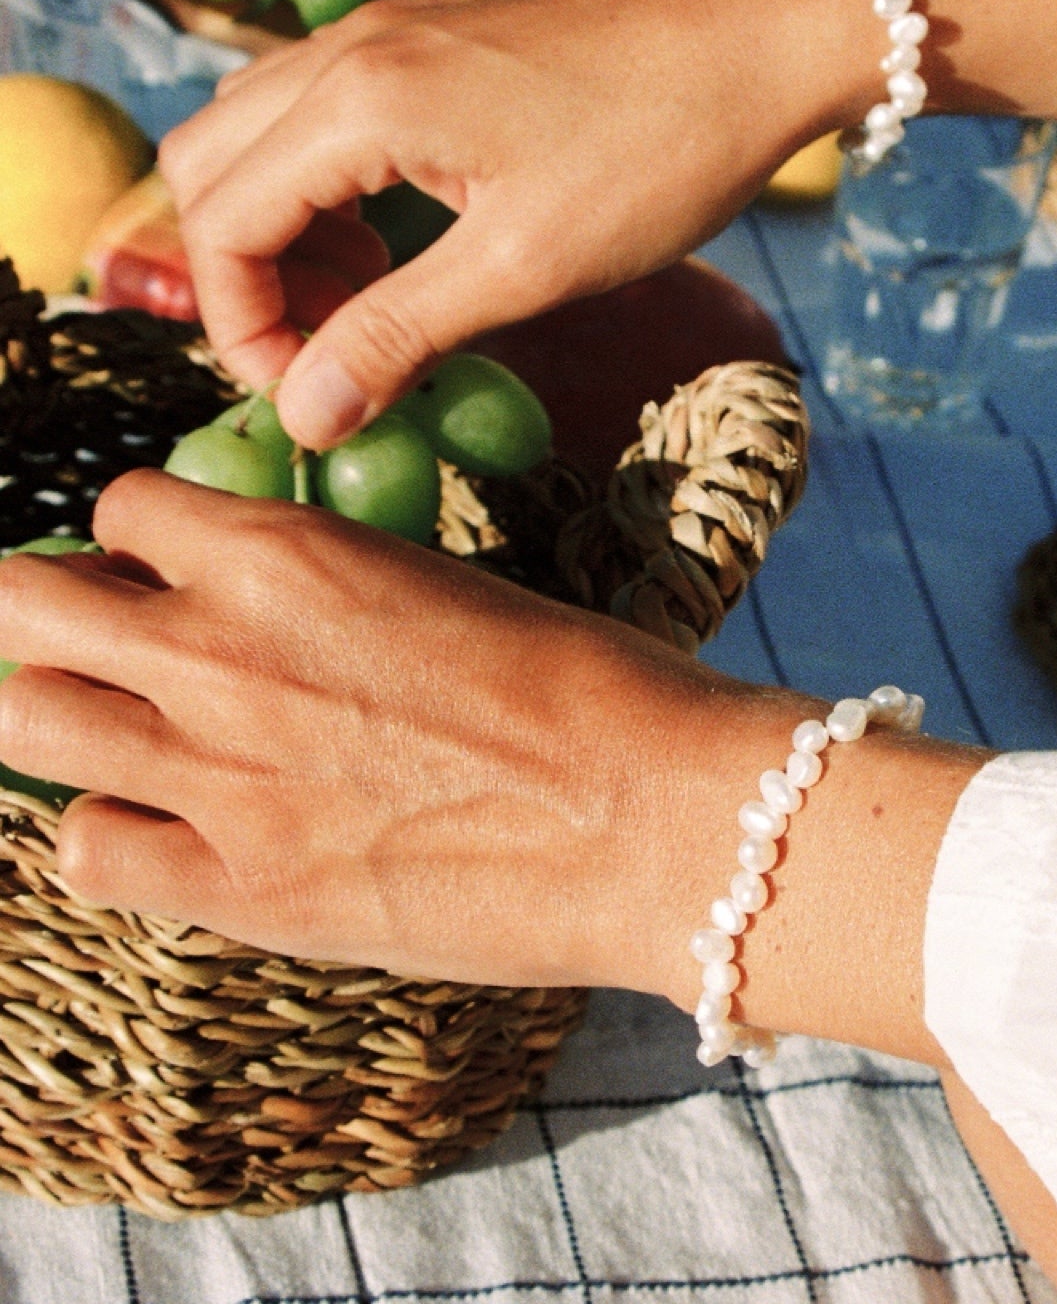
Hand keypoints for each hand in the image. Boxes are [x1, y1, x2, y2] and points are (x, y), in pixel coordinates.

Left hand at [0, 471, 979, 1054]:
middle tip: (110, 638)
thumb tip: (270, 613)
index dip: (143, 539)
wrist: (650, 813)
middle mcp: (219, 653)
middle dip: (52, 607)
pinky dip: (112, 830)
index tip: (170, 570)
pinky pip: (87, 848)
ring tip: (130, 729)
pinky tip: (174, 829)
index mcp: (286, 556)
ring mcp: (215, 776)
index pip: (124, 509)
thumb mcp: (444, 595)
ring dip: (65, 709)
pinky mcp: (239, 891)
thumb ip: (328, 599)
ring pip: (27, 717)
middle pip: (25, 600)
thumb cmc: (584, 687)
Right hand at [160, 0, 881, 450]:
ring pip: (262, 134)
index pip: (220, 222)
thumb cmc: (659, 153)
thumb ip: (398, 335)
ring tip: (370, 305)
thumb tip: (306, 417)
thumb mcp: (525, 265)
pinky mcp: (431, 38)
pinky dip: (330, 188)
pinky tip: (404, 240)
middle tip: (330, 351)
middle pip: (213, 168)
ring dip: (287, 231)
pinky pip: (325, 112)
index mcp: (356, 99)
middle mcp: (348, 47)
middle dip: (247, 276)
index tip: (306, 396)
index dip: (240, 329)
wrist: (759, 42)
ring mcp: (388, 32)